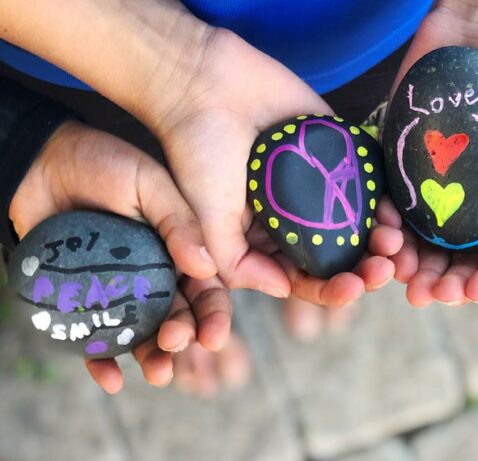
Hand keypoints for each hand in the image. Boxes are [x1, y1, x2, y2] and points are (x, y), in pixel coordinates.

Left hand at [9, 121, 225, 392]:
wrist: (42, 163)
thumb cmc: (102, 164)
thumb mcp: (149, 183)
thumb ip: (179, 220)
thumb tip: (207, 267)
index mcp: (178, 251)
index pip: (206, 289)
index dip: (214, 315)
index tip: (214, 335)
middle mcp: (154, 276)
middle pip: (177, 317)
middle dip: (183, 337)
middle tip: (174, 341)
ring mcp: (118, 292)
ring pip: (142, 335)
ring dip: (152, 358)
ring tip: (156, 373)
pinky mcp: (83, 302)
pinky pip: (95, 339)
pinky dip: (103, 362)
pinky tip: (111, 379)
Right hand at [137, 27, 402, 306]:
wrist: (206, 86)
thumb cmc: (199, 155)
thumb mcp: (209, 222)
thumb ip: (238, 263)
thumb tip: (284, 290)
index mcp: (267, 240)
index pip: (305, 277)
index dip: (331, 291)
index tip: (352, 289)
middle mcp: (296, 217)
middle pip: (339, 254)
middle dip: (365, 268)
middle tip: (384, 269)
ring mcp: (317, 184)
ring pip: (358, 222)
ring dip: (381, 238)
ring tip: (394, 242)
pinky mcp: (335, 151)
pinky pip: (366, 180)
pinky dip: (383, 198)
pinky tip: (394, 210)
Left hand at [388, 0, 477, 305]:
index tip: (471, 292)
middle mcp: (470, 207)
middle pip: (454, 259)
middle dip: (440, 283)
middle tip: (425, 294)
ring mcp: (435, 189)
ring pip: (416, 241)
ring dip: (406, 264)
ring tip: (398, 272)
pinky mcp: (402, 169)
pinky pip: (389, 204)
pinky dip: (383, 223)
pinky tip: (380, 233)